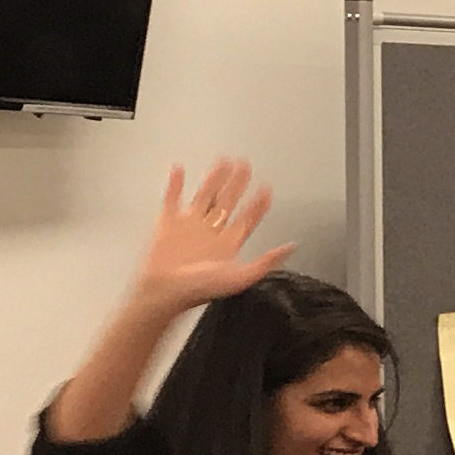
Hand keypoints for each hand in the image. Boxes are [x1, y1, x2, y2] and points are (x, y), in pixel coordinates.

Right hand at [127, 159, 291, 313]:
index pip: (248, 219)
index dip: (258, 204)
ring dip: (214, 178)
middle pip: (228, 201)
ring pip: (205, 195)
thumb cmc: (198, 290)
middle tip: (246, 166)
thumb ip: (266, 262)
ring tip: (224, 162)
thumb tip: (289, 248)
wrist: (165, 292)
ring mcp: (189, 226)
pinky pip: (172, 198)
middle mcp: (210, 233)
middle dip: (238, 184)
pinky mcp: (168, 223)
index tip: (267, 188)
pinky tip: (180, 169)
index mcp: (228, 244)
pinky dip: (175, 183)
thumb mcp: (240, 277)